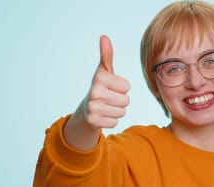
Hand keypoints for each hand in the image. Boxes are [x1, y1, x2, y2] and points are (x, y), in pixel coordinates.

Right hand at [65, 35, 130, 149]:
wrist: (86, 109)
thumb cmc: (100, 87)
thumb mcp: (104, 71)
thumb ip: (107, 55)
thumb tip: (104, 37)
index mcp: (99, 78)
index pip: (127, 86)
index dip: (122, 87)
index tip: (112, 87)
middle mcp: (94, 91)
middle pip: (126, 100)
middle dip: (121, 101)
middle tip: (109, 98)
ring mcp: (93, 107)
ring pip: (122, 112)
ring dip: (117, 111)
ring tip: (107, 106)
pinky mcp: (93, 121)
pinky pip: (116, 122)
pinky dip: (112, 120)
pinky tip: (103, 115)